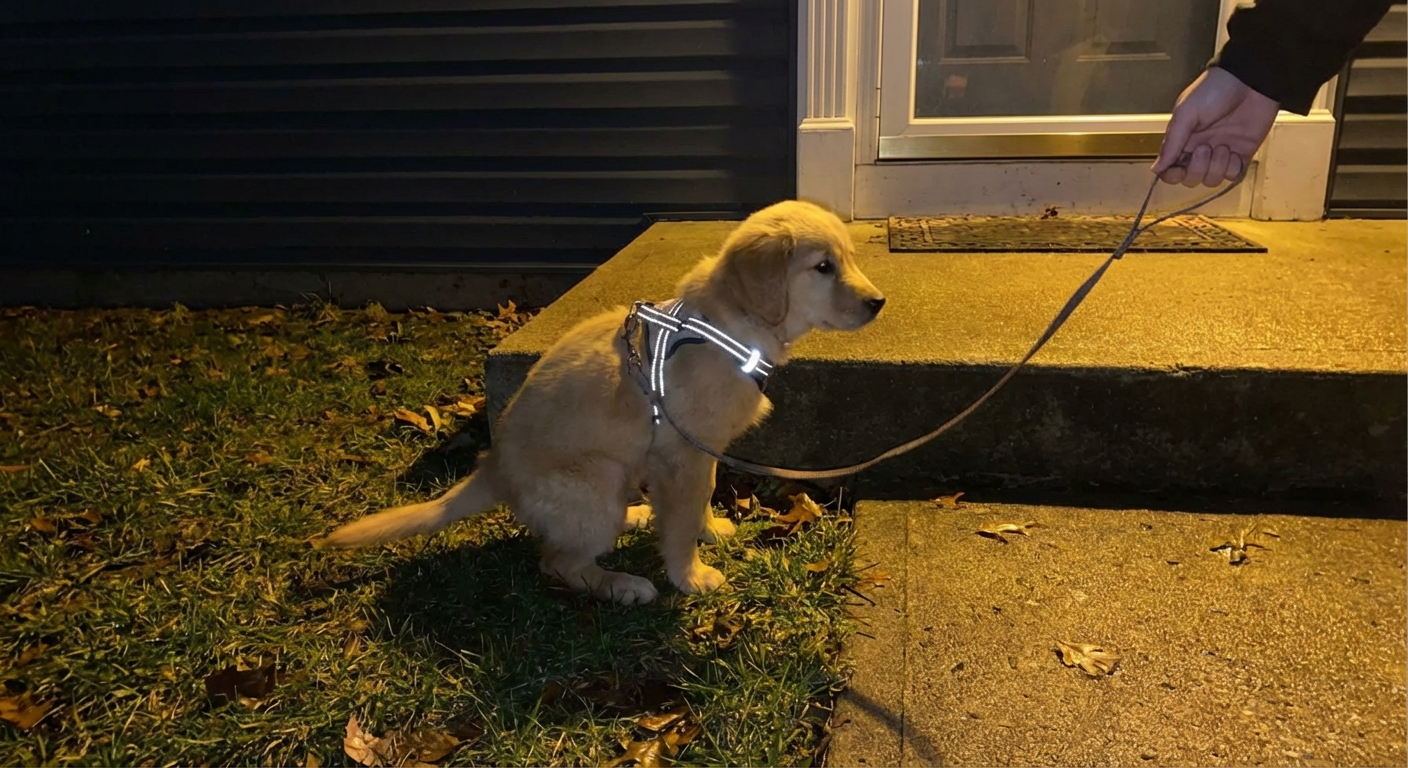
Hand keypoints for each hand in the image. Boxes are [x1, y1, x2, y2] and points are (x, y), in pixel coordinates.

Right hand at [1151, 67, 1280, 187]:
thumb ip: (1172, 143)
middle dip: (1197, 169)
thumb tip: (1156, 168)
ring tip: (1223, 146)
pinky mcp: (1242, 155)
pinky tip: (1235, 150)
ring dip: (1216, 166)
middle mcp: (1200, 150)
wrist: (1250, 81)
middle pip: (1191, 179)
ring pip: (1211, 180)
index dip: (1172, 176)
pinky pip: (1233, 175)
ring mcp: (1220, 154)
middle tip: (1205, 148)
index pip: (1170, 170)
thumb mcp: (1186, 113)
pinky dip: (1233, 167)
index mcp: (1183, 141)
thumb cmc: (1214, 90)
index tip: (1179, 169)